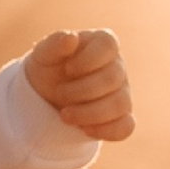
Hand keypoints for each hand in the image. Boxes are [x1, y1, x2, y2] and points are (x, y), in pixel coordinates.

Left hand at [24, 25, 134, 142]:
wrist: (45, 96)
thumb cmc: (49, 68)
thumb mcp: (44, 54)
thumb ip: (55, 43)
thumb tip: (71, 38)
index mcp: (102, 43)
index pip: (109, 46)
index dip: (88, 60)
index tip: (68, 69)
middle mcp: (117, 66)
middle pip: (113, 79)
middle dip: (81, 91)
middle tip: (59, 94)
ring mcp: (123, 92)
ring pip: (120, 104)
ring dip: (89, 113)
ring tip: (64, 115)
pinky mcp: (122, 117)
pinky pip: (126, 126)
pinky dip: (104, 130)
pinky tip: (83, 129)